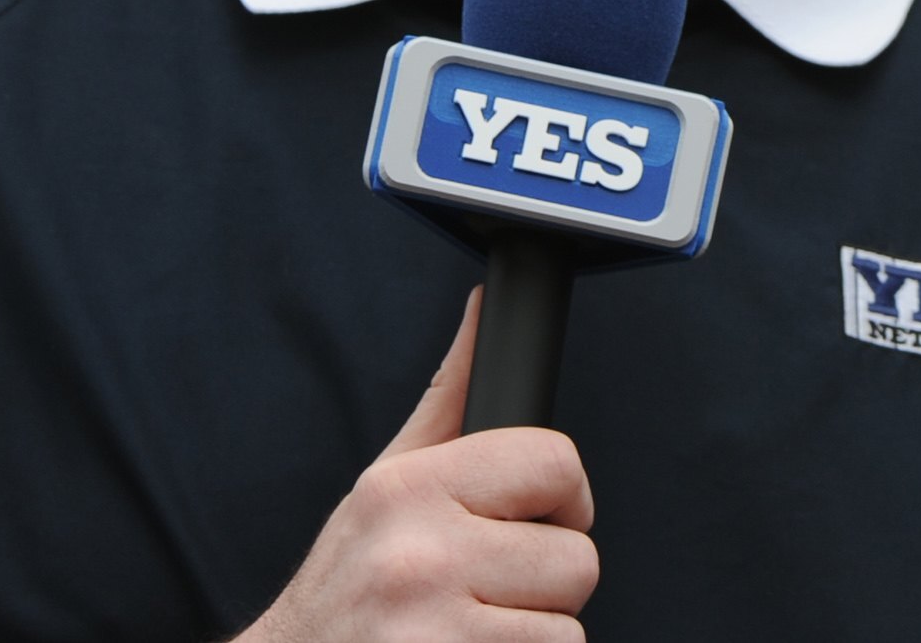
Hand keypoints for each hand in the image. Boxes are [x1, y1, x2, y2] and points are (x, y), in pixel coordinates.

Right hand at [238, 291, 599, 641]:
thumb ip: (449, 397)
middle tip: (486, 592)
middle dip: (545, 583)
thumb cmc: (343, 588)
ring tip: (468, 629)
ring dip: (530, 636)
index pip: (557, 463)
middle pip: (576, 559)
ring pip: (567, 628)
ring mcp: (430, 629)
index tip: (540, 519)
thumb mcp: (386, 484)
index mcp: (408, 489)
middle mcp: (418, 556)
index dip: (565, 499)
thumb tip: (483, 309)